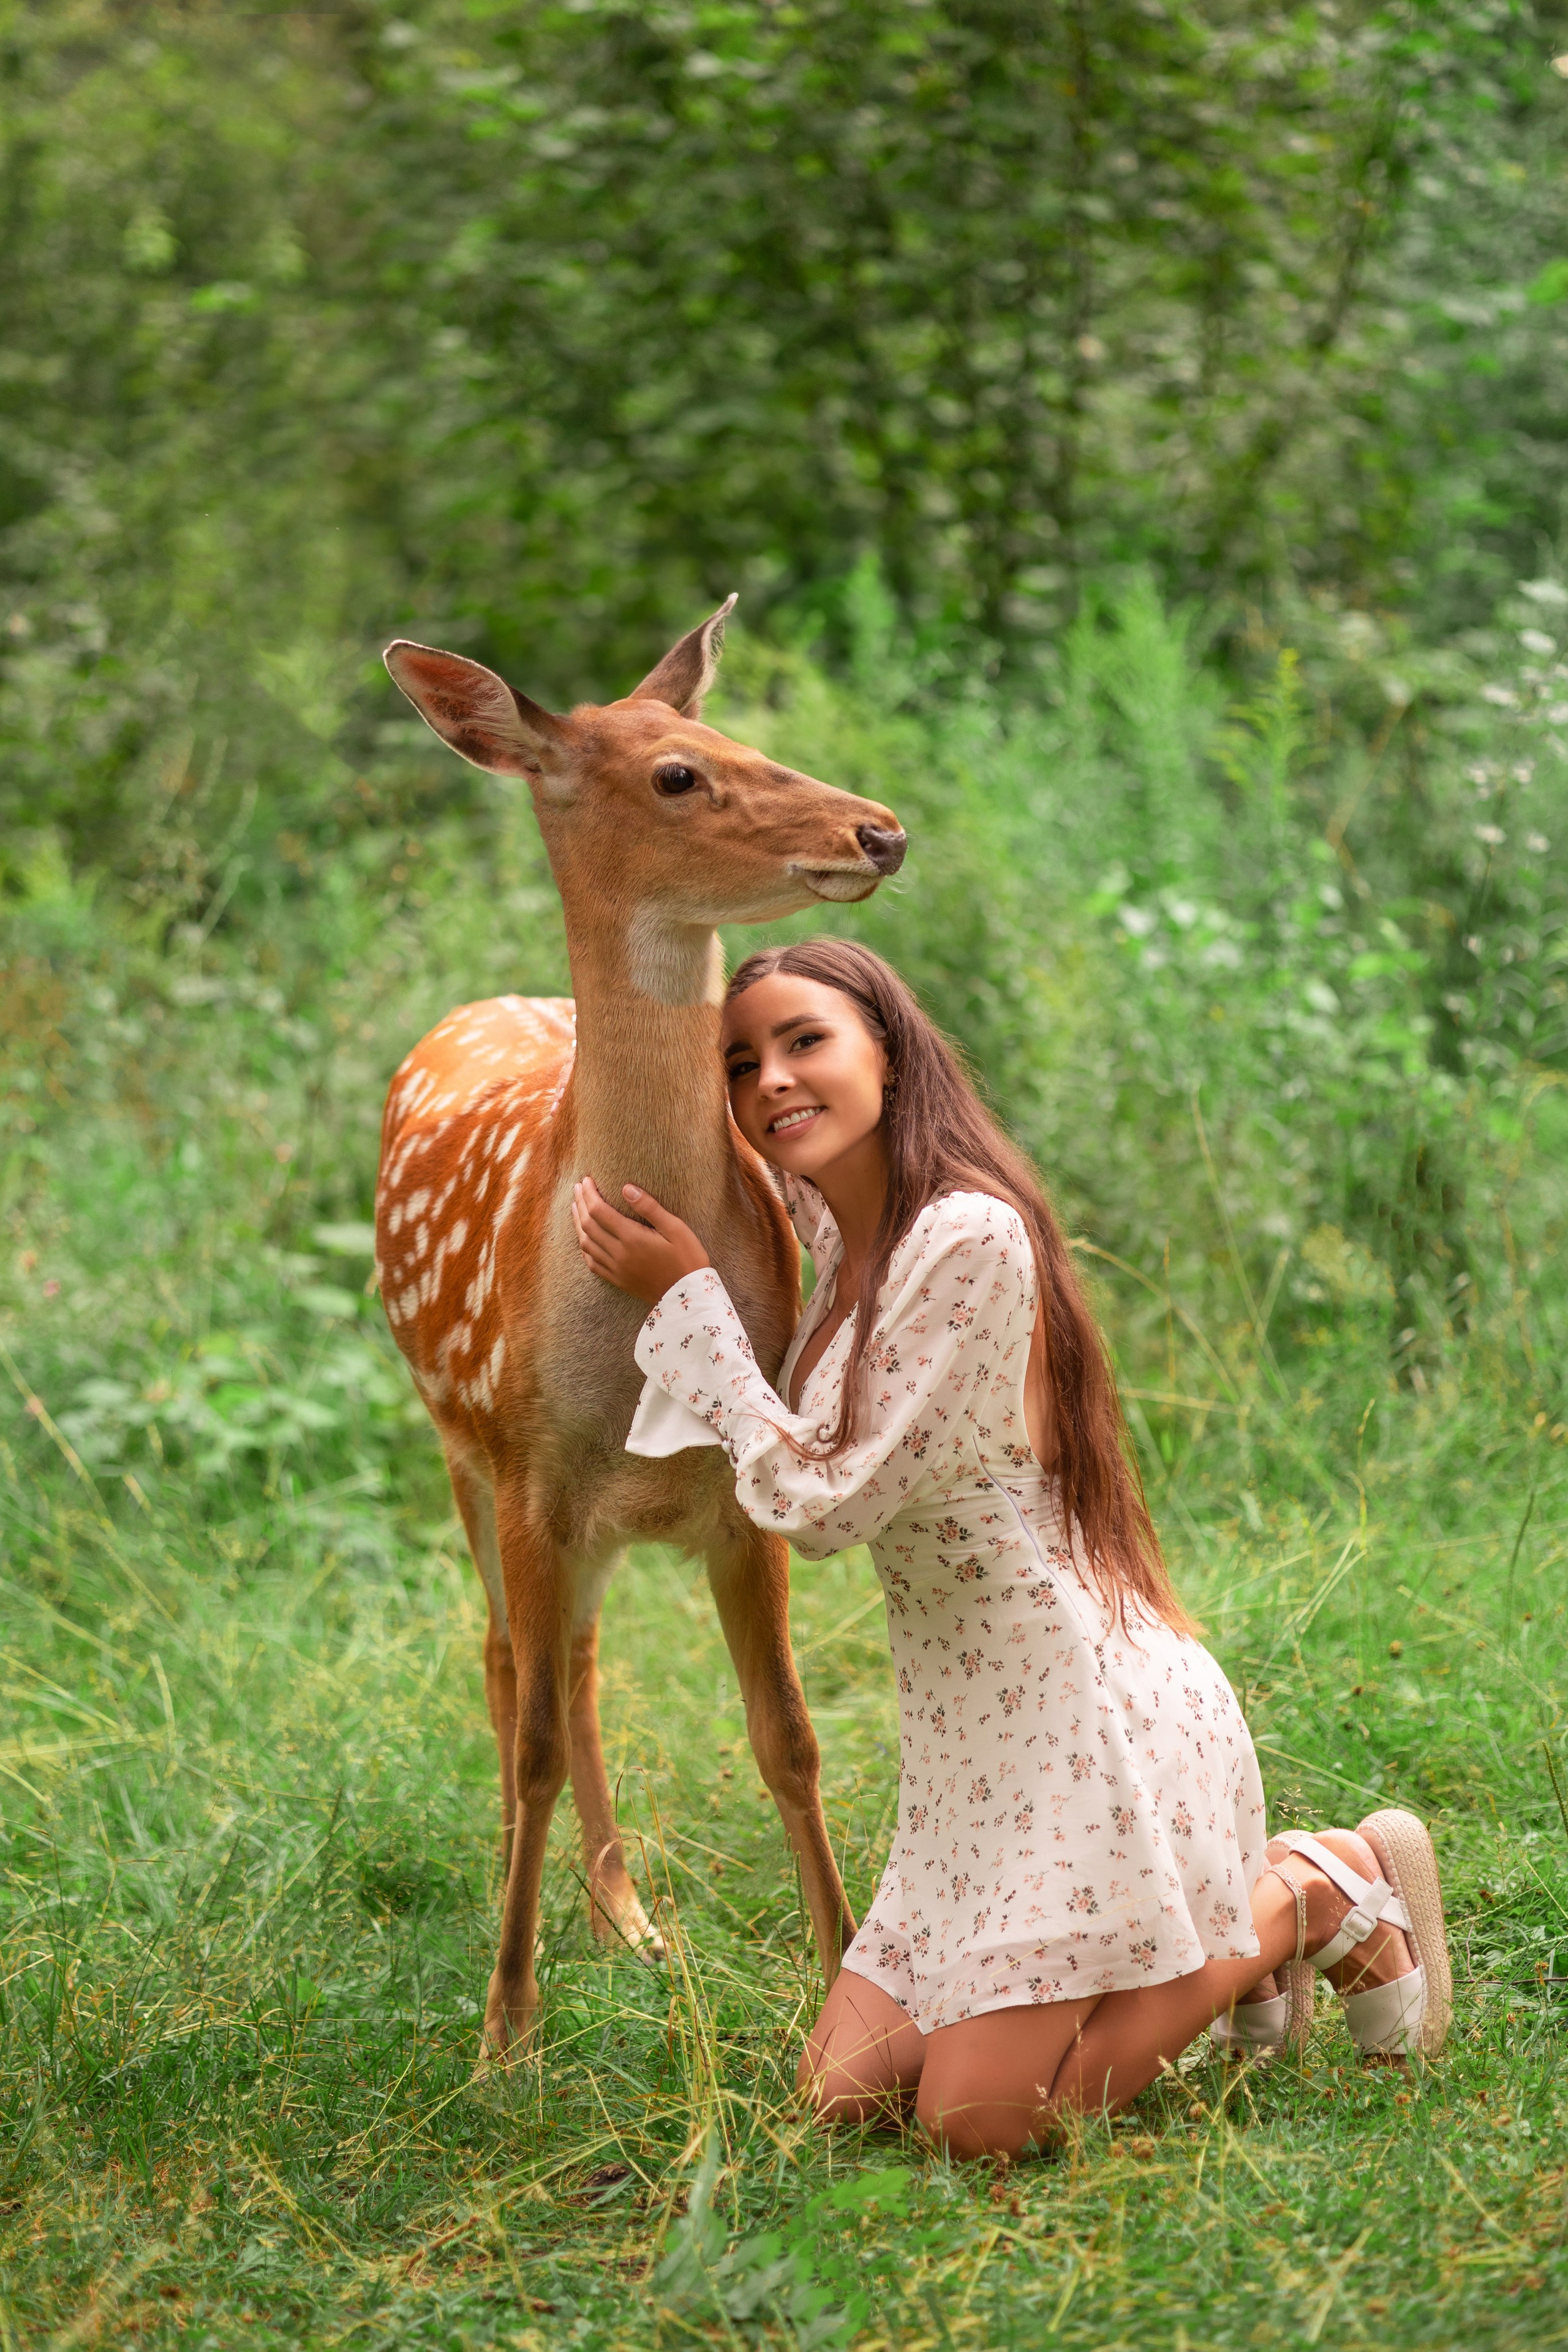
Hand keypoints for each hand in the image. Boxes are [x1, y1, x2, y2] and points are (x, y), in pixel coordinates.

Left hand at [571, 1177, 711, 1305]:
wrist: (689, 1297)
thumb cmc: (687, 1258)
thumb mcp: (675, 1228)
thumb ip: (649, 1207)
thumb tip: (626, 1187)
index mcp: (632, 1238)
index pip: (600, 1211)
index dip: (590, 1193)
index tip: (586, 1180)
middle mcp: (619, 1254)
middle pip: (588, 1225)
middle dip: (581, 1203)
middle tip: (578, 1187)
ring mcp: (616, 1269)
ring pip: (586, 1243)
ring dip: (578, 1223)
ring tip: (576, 1207)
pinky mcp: (617, 1280)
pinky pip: (592, 1263)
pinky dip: (584, 1247)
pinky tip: (584, 1237)